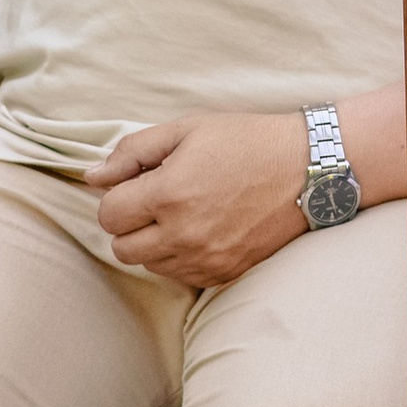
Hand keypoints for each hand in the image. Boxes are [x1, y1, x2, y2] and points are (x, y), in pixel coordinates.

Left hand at [89, 111, 309, 286]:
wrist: (312, 169)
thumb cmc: (250, 142)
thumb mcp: (190, 129)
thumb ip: (134, 151)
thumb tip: (93, 177)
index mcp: (169, 193)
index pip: (108, 214)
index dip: (120, 196)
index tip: (143, 184)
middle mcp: (183, 233)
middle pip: (121, 247)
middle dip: (132, 223)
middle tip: (160, 201)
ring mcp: (205, 257)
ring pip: (149, 264)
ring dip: (156, 243)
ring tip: (185, 215)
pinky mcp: (225, 272)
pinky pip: (180, 277)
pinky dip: (182, 258)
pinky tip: (203, 232)